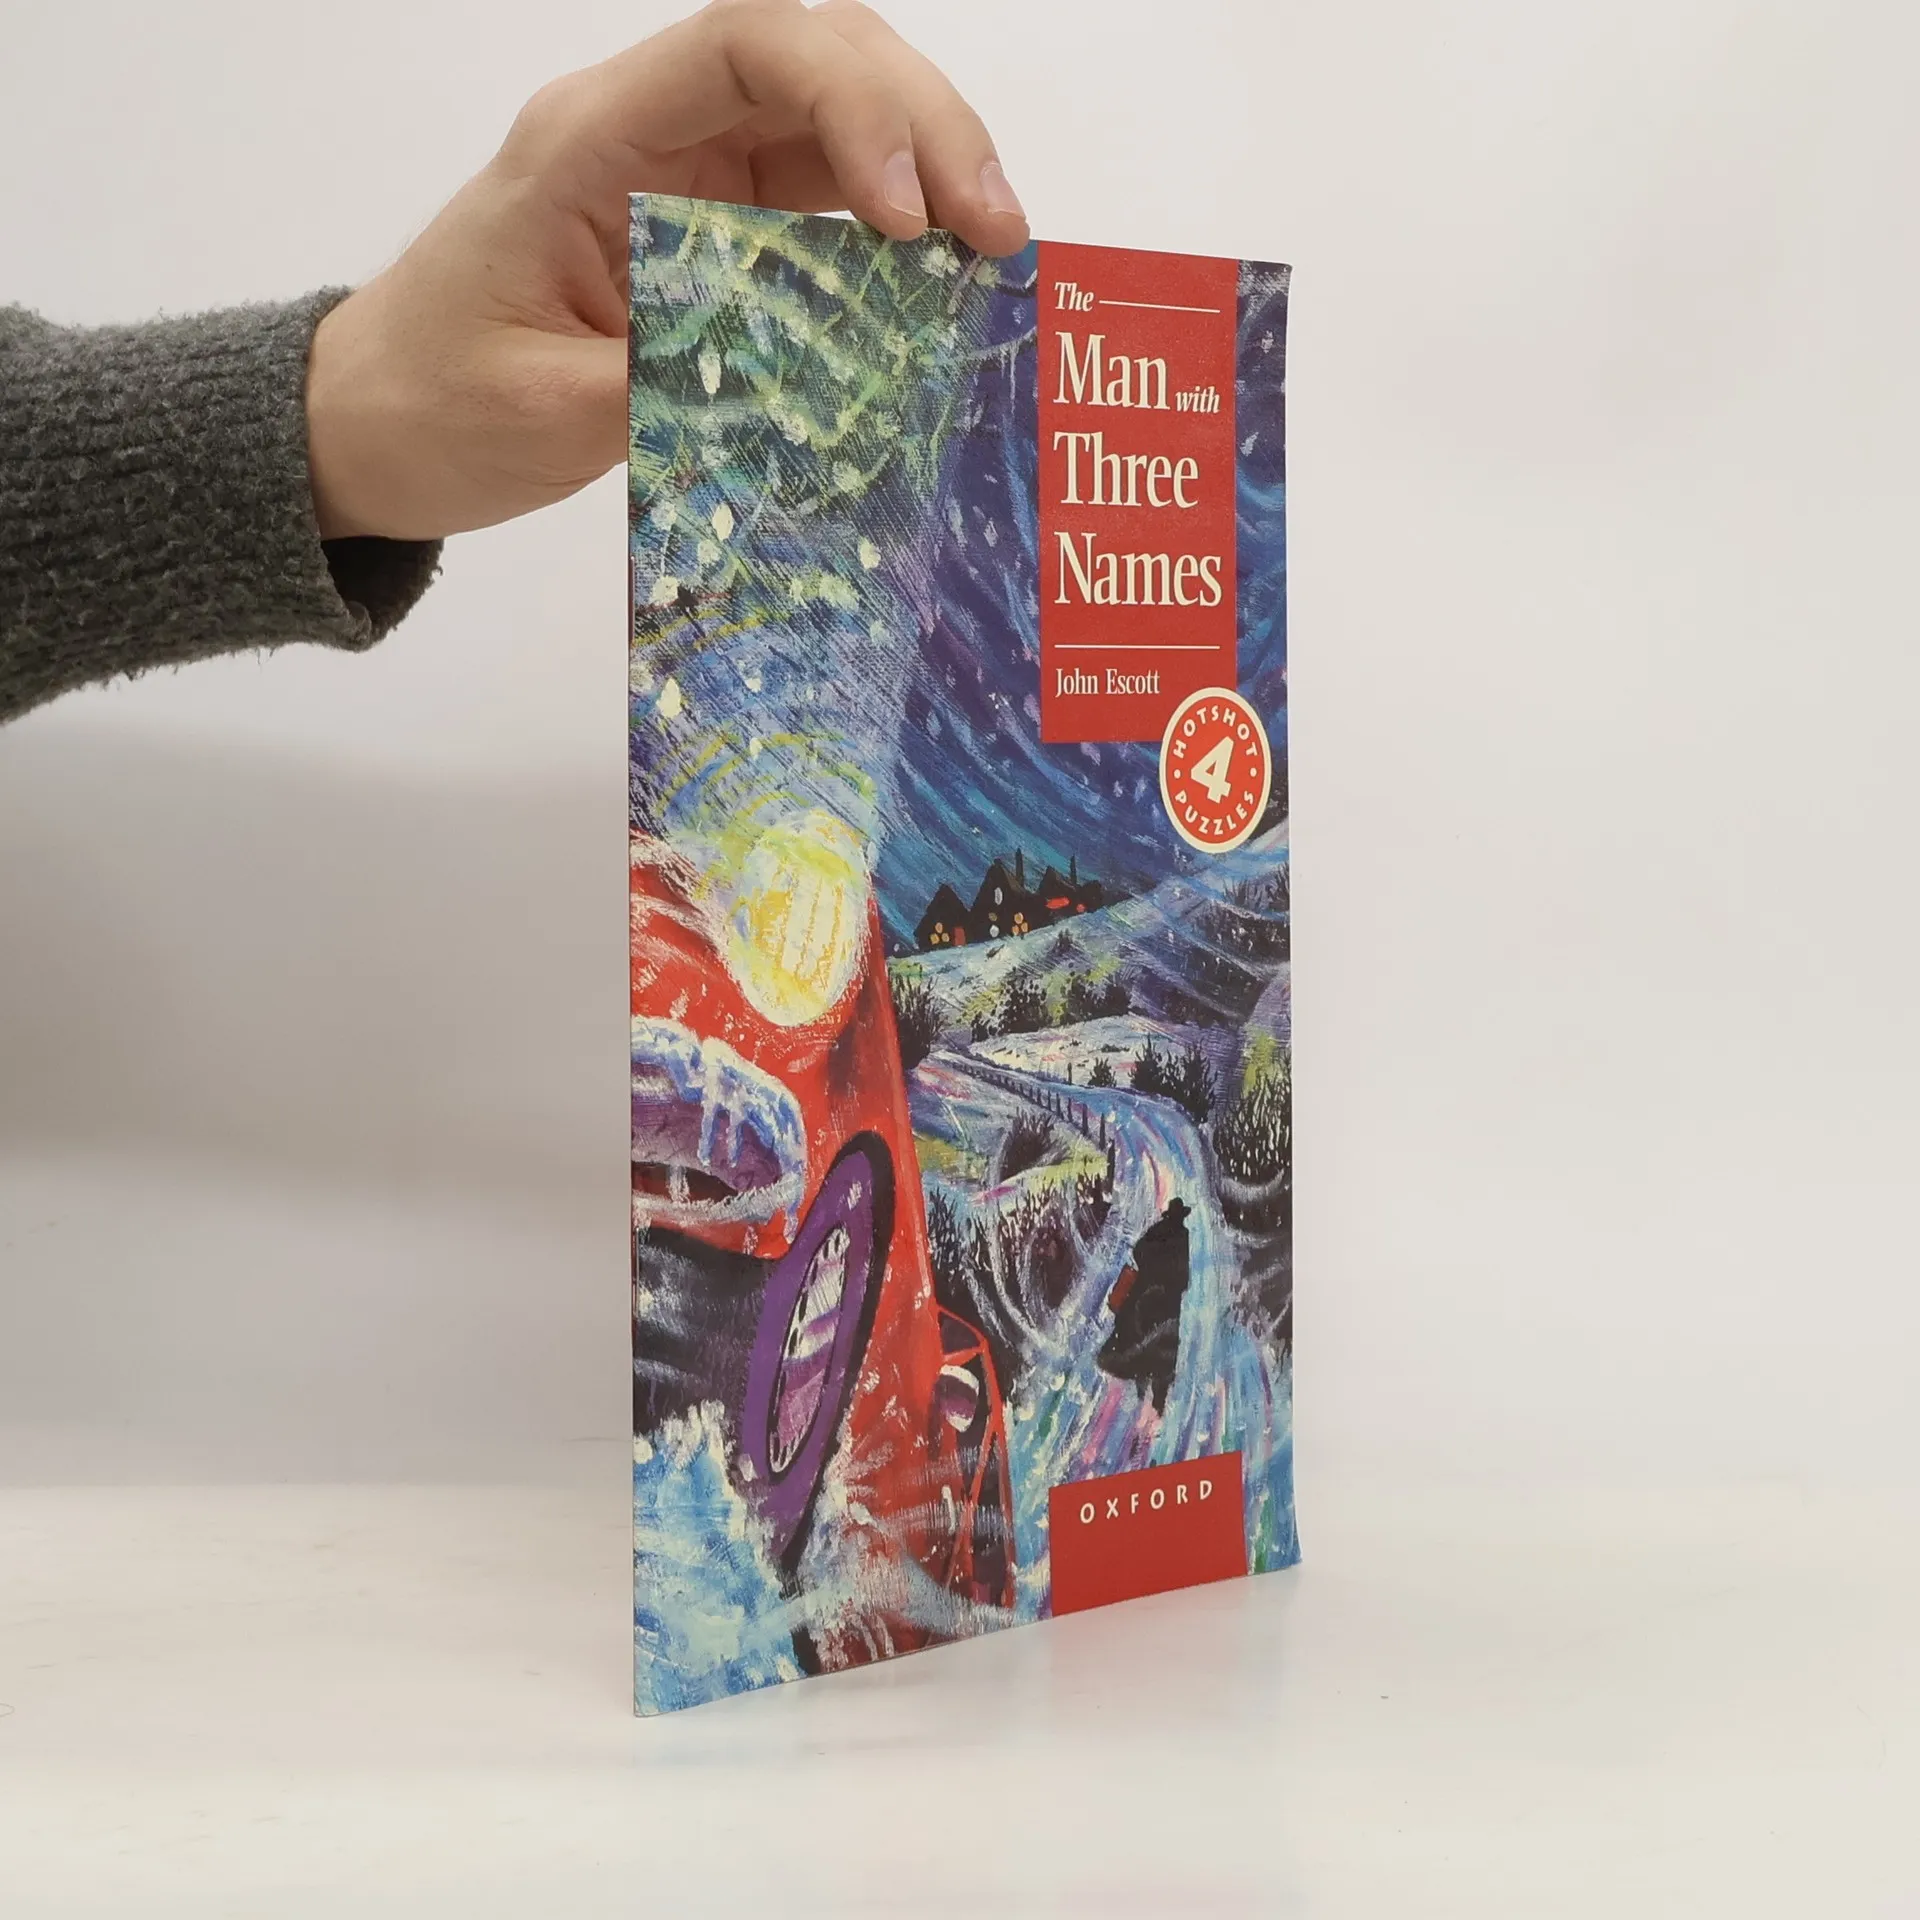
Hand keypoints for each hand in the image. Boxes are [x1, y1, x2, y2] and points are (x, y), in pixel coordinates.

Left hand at [306, 0, 1029, 543]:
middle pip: (817, 58)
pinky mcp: (714, 235)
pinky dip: (899, 234)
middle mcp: (651, 134)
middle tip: (998, 233)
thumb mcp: (543, 411)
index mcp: (591, 140)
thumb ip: (672, 387)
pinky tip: (946, 285)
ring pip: (837, 120)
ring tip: (998, 253)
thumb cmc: (432, 405)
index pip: (745, 49)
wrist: (375, 426)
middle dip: (926, 126)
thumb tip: (811, 395)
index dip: (853, 105)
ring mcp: (687, 179)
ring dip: (932, 169)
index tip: (910, 219)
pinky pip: (826, 203)